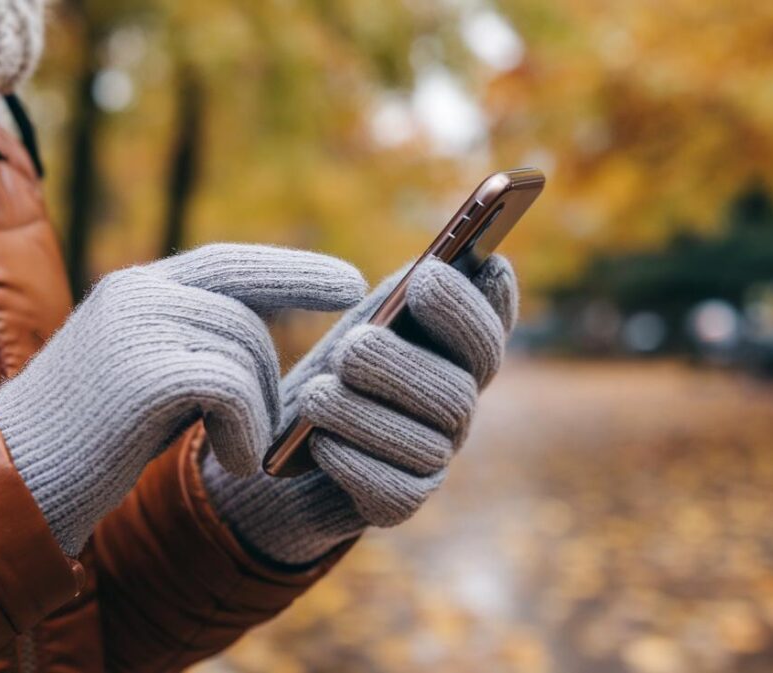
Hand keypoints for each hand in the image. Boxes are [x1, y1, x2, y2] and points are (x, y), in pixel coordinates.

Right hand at [0, 244, 366, 555]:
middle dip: (270, 379)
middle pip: (247, 319)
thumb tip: (255, 340)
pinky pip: (235, 389)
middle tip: (257, 434)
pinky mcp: (145, 372)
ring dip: (258, 414)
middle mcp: (136, 294)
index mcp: (134, 288)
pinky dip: (248, 431)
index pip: (231, 263)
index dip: (293, 270)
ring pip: (246, 354)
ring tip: (236, 453)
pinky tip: (233, 462)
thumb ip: (187, 343)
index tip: (351, 282)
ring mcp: (138, 327)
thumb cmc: (83, 443)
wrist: (14, 484)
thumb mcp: (138, 376)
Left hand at [204, 256, 516, 564]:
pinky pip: (392, 490)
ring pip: (424, 445)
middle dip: (400, 367)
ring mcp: (432, 460)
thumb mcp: (360, 324)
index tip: (429, 276)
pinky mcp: (400, 503)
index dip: (470, 307)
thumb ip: (399, 298)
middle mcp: (456, 411)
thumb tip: (436, 268)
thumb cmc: (332, 372)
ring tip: (315, 396)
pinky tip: (321, 443)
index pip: (487, 333)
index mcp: (453, 358)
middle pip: (457, 394)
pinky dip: (353, 462)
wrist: (285, 453)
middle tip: (352, 347)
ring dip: (361, 415)